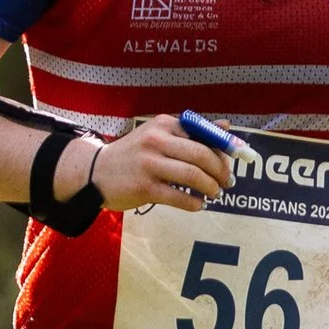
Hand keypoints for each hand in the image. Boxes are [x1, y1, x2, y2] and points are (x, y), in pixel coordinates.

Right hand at [87, 115, 234, 216]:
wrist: (95, 172)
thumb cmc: (132, 154)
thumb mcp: (158, 135)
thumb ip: (191, 131)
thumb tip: (226, 125)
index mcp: (163, 124)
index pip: (203, 134)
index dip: (224, 149)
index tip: (233, 162)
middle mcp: (156, 141)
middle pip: (202, 155)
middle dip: (220, 171)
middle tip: (226, 182)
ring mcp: (149, 165)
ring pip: (193, 176)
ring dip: (210, 188)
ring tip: (214, 193)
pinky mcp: (144, 188)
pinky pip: (179, 197)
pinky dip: (195, 203)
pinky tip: (198, 204)